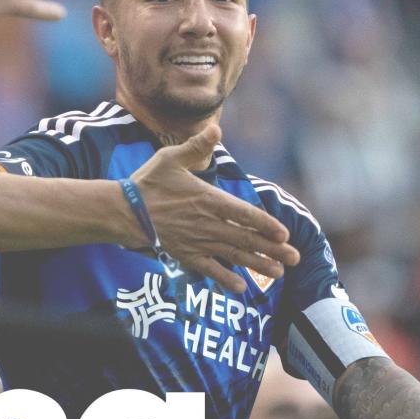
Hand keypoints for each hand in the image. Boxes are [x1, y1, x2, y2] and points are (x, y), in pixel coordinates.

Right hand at [130, 125, 300, 292]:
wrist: (123, 212)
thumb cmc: (148, 183)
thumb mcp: (171, 158)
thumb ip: (196, 146)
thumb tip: (217, 130)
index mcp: (209, 199)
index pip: (245, 214)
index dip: (267, 225)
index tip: (284, 234)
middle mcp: (208, 224)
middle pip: (247, 238)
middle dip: (273, 249)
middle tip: (295, 258)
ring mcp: (197, 241)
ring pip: (234, 255)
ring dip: (258, 265)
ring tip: (279, 273)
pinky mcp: (184, 254)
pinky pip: (209, 269)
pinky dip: (225, 279)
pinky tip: (241, 288)